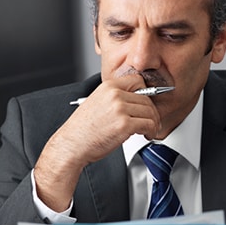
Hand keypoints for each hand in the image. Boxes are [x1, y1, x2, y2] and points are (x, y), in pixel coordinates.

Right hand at [34, 75, 161, 210]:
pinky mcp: (124, 125)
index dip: (146, 93)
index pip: (138, 80)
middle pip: (147, 98)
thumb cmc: (83, 128)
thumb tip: (135, 101)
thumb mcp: (96, 102)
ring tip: (148, 130)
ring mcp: (120, 109)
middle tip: (150, 122)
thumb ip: (115, 98)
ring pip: (150, 112)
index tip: (146, 104)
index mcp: (108, 87)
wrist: (72, 144)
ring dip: (153, 123)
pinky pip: (149, 124)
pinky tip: (146, 135)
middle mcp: (115, 95)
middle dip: (152, 112)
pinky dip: (151, 131)